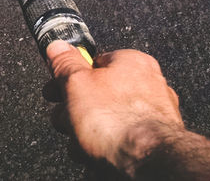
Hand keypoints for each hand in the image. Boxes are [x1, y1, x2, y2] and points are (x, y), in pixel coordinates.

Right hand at [43, 41, 184, 174]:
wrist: (146, 161)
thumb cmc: (118, 121)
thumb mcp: (77, 83)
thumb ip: (65, 63)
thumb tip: (58, 47)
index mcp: (132, 62)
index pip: (93, 62)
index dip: (69, 77)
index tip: (56, 89)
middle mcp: (148, 84)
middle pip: (99, 93)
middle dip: (76, 109)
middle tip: (66, 119)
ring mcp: (153, 114)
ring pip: (108, 119)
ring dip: (88, 131)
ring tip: (81, 142)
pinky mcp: (153, 140)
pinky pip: (122, 139)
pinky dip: (106, 146)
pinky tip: (97, 154)